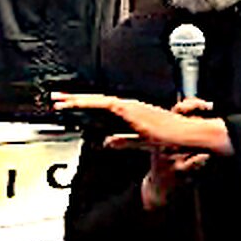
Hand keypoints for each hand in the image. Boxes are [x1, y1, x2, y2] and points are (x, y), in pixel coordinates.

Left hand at [51, 93, 232, 154]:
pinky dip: (90, 102)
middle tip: (55, 98)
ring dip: (77, 100)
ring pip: (97, 100)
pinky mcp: (130, 110)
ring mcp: (128, 106)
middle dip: (74, 99)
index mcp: (130, 112)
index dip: (84, 105)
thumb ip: (123, 142)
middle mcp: (128, 106)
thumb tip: (106, 143)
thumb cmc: (169, 138)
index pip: (102, 106)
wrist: (184, 137)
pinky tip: (77, 104)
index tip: (68, 105)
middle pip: (96, 100)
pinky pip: (105, 104)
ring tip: (59, 101)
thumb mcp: (139, 141)